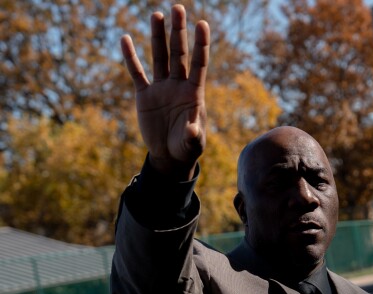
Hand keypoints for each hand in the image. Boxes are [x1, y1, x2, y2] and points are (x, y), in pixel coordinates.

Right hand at [120, 4, 209, 179]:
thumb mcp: (192, 144)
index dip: (201, 44)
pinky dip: (131, 57)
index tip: (202, 24)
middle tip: (178, 8)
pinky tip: (126, 39)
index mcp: (193, 93)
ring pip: (159, 57)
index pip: (199, 63)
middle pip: (179, 54)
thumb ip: (192, 136)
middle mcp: (178, 85)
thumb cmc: (186, 149)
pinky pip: (136, 73)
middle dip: (178, 32)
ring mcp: (161, 88)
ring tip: (157, 15)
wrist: (170, 156)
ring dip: (158, 37)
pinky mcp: (145, 95)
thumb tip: (191, 130)